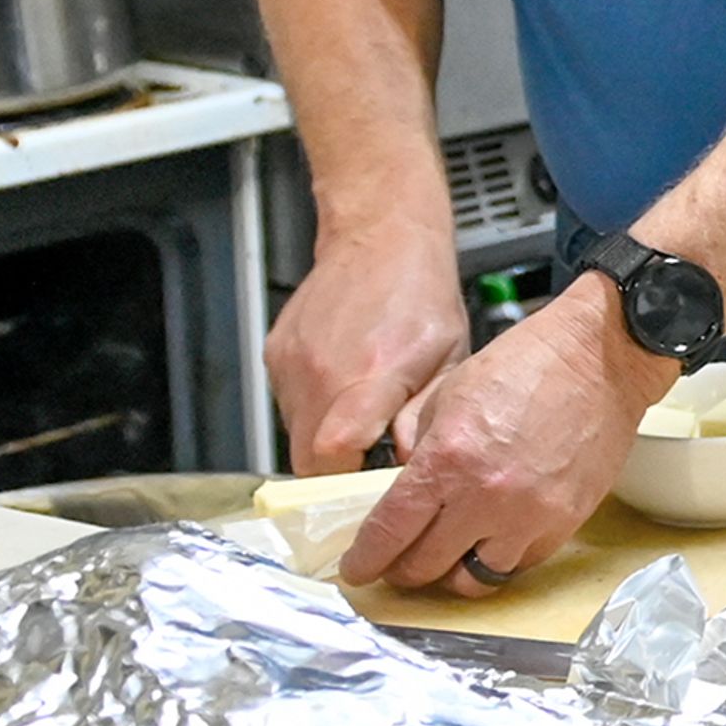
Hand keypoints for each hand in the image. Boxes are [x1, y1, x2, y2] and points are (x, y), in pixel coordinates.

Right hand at [267, 227, 467, 474]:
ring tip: (361, 410)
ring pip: (296, 435)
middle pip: (308, 460)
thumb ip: (424, 419)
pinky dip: (314, 407)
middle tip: (370, 456)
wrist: (380, 236)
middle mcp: (322, 372)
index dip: (346, 484)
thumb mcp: (449, 359)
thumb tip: (406, 469)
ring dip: (325, 438)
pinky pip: (289, 404)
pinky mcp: (275, 355)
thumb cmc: (422, 294)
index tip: (367, 489)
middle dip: (337, 472)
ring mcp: (293, 363)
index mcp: (371, 375)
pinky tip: (342, 382)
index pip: (333, 453)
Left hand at [339, 276, 674, 592]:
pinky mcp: (563, 524)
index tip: (358, 568)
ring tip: (448, 555)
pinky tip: (491, 537)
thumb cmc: (528, 364)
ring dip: (451, 573)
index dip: (366, 558)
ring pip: (472, 581)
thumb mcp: (449, 392)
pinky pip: (517, 565)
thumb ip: (418, 445)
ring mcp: (528, 516)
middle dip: (402, 569)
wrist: (599, 359)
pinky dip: (497, 558)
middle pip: (424, 566)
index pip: (390, 530)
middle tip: (397, 562)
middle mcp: (485, 496)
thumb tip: (403, 486)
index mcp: (448, 458)